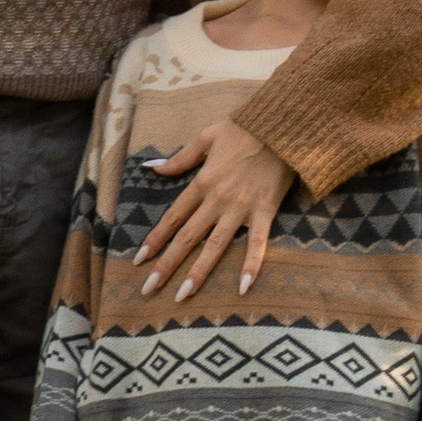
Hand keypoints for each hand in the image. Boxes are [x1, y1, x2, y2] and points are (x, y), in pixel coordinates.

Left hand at [137, 115, 293, 298]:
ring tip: (182, 295)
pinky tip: (243, 287)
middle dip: (167, 264)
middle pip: (187, 237)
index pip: (173, 217)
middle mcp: (217, 200)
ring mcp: (241, 208)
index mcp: (202, 183)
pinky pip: (258, 243)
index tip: (139, 259)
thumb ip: (181, 158)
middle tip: (149, 288)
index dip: (155, 239)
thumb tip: (154, 168)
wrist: (282, 125)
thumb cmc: (244, 128)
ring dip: (198, 272)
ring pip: (215, 246)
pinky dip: (252, 265)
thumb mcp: (206, 137)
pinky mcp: (265, 212)